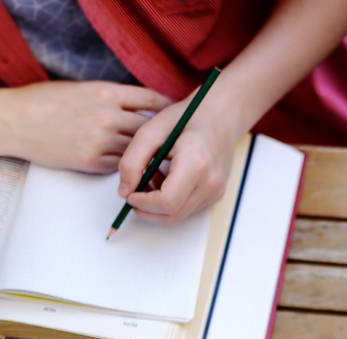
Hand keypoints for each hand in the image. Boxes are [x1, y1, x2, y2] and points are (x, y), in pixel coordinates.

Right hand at [3, 81, 171, 172]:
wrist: (14, 121)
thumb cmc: (45, 102)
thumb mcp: (82, 88)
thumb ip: (111, 97)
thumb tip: (140, 107)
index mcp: (105, 92)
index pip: (150, 98)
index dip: (167, 107)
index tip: (175, 112)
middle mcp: (106, 115)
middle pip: (149, 127)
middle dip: (163, 134)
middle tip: (176, 140)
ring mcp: (100, 140)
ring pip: (138, 149)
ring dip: (149, 154)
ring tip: (161, 158)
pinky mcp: (91, 161)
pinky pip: (121, 165)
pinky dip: (129, 165)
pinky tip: (135, 167)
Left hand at [117, 94, 240, 225]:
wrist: (222, 115)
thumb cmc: (188, 117)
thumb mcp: (151, 131)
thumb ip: (132, 160)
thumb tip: (124, 191)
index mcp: (195, 164)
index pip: (166, 202)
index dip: (143, 204)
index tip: (129, 193)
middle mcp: (210, 183)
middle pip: (173, 216)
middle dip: (148, 210)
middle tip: (134, 192)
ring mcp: (216, 191)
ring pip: (180, 215)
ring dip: (158, 205)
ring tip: (152, 179)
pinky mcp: (216, 195)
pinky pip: (189, 209)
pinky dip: (171, 201)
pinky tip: (166, 180)